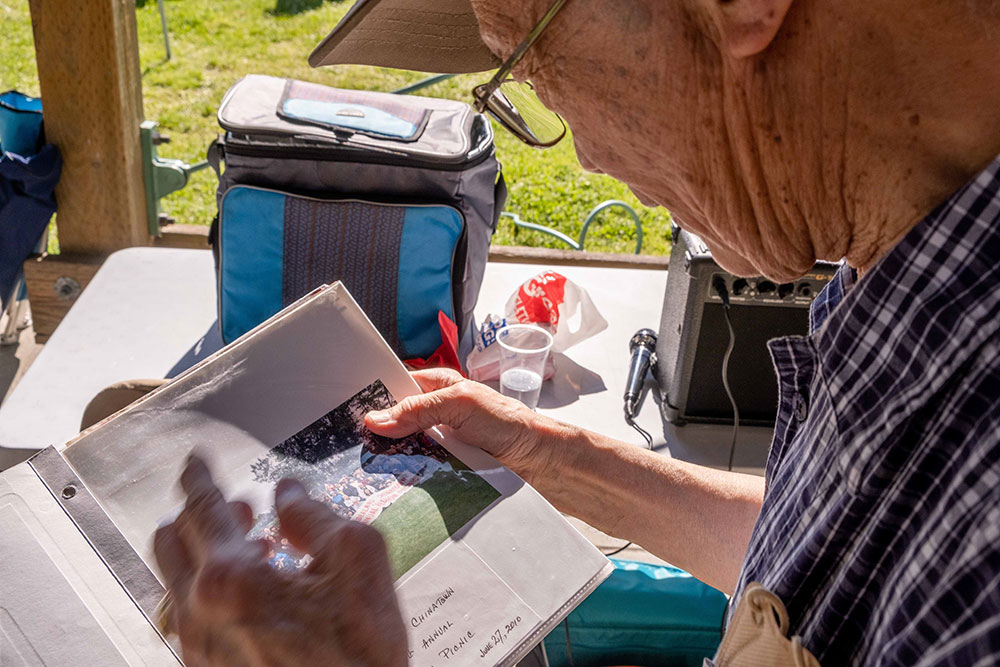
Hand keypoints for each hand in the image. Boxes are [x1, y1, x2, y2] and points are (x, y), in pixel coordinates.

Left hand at [154, 456, 407, 666]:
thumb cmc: (357, 660)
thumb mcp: (358, 562)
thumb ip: (317, 516)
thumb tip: (288, 494)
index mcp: (233, 579)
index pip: (202, 508)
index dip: (199, 476)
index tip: (196, 461)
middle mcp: (201, 612)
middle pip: (171, 541)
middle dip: (197, 512)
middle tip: (231, 504)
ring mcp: (198, 646)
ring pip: (175, 579)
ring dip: (203, 550)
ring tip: (249, 549)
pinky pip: (189, 614)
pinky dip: (211, 588)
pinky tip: (254, 594)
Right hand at [364, 368, 563, 483]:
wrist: (540, 462)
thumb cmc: (509, 423)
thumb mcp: (461, 404)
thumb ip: (420, 409)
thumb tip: (377, 419)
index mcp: (438, 388)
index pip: (396, 388)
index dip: (374, 398)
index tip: (348, 413)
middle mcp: (436, 415)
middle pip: (395, 423)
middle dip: (378, 434)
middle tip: (353, 447)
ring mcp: (440, 444)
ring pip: (404, 451)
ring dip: (392, 460)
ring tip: (365, 470)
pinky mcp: (446, 470)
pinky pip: (419, 473)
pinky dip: (409, 479)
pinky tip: (392, 487)